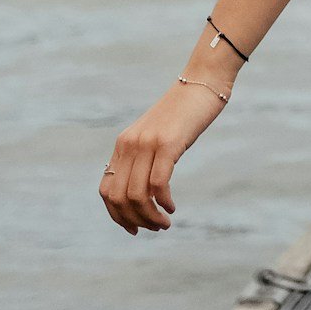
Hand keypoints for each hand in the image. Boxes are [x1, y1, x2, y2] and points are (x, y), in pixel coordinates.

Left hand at [99, 79, 227, 233]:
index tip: (134, 228)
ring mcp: (147, 143)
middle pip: (119, 198)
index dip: (117, 215)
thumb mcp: (158, 135)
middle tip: (155, 228)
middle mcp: (129, 144)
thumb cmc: (185, 111)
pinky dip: (163, 201)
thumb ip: (147, 156)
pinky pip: (157, 182)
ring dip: (150, 216)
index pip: (106, 190)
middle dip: (134, 220)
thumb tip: (145, 187)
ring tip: (165, 223)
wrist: (203, 81)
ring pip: (136, 194)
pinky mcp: (168, 142)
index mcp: (123, 144)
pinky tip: (172, 206)